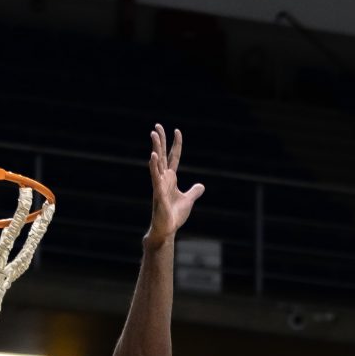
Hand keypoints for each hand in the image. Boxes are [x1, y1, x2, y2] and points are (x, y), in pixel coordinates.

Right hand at [146, 124, 204, 246]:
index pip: (174, 157)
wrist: (167, 229)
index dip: (176, 144)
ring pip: (157, 162)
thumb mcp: (188, 200)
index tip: (177, 130)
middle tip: (157, 126)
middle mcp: (164, 178)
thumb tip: (201, 186)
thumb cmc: (174, 215)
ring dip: (156, 148)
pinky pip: (155, 177)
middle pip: (162, 155)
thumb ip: (194, 192)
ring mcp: (159, 184)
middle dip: (160, 141)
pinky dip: (154, 167)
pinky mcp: (158, 193)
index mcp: (171, 178)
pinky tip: (153, 156)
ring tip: (153, 134)